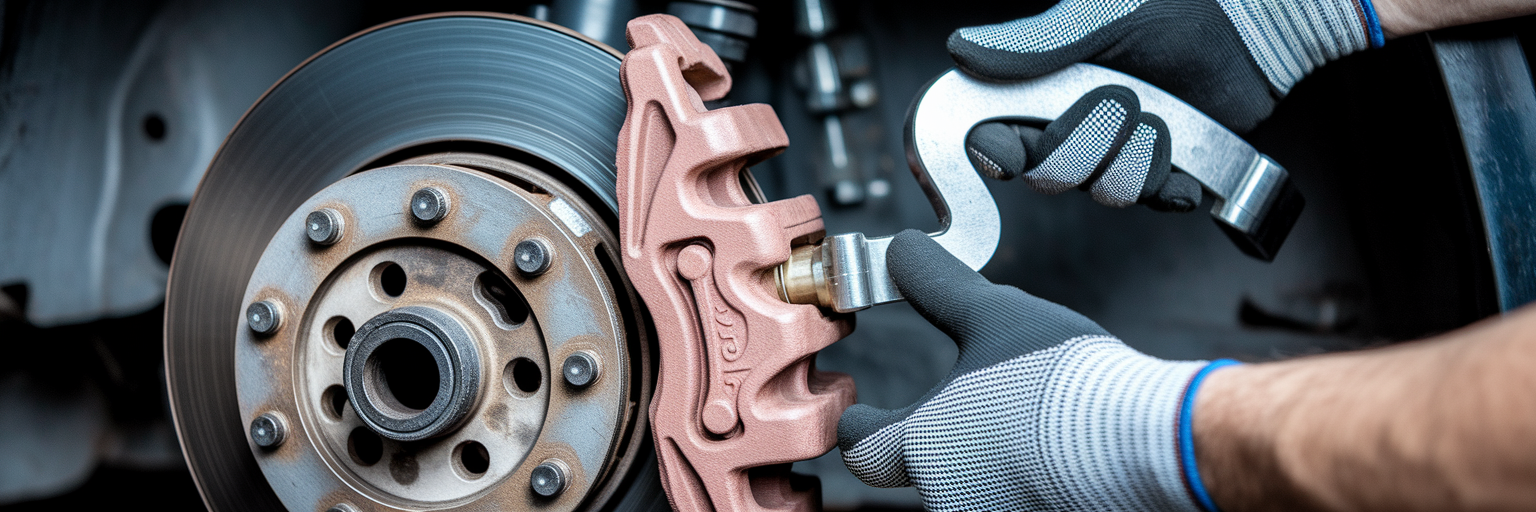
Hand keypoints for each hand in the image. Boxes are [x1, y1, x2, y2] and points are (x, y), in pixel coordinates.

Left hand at [838, 230, 1219, 510]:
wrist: (1142, 441)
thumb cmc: (1062, 381)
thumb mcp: (994, 314)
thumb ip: (938, 286)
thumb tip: (902, 252)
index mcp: (921, 445)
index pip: (860, 447)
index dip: (861, 424)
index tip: (865, 409)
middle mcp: (946, 496)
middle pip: (916, 471)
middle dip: (932, 441)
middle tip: (961, 408)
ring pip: (967, 487)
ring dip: (984, 458)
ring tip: (1025, 420)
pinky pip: (1014, 499)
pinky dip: (1024, 476)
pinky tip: (1056, 449)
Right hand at [954, 0, 1381, 210]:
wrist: (1251, 23)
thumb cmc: (1175, 5)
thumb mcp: (1100, 16)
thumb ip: (1033, 44)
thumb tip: (961, 50)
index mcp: (1043, 88)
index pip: (994, 138)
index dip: (996, 153)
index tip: (1004, 153)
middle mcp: (1073, 125)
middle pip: (1049, 175)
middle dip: (1087, 143)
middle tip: (1121, 97)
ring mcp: (1117, 152)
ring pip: (1104, 191)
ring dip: (1138, 156)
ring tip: (1160, 113)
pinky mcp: (1163, 172)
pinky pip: (1154, 201)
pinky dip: (1172, 182)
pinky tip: (1184, 153)